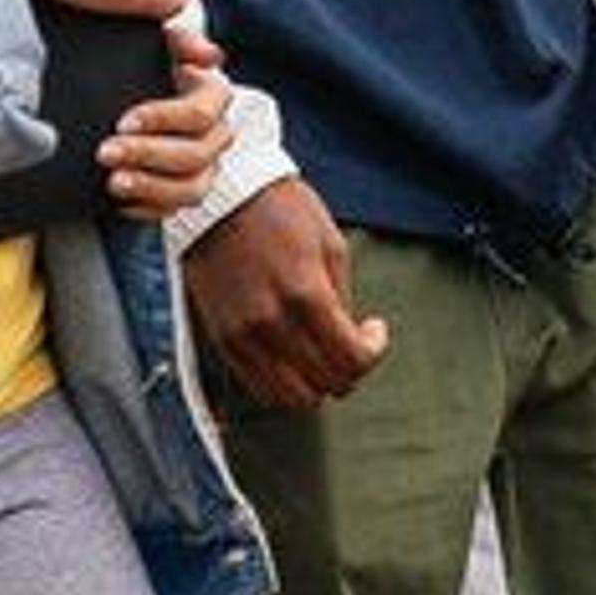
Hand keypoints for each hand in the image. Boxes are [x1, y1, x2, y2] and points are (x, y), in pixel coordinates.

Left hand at [99, 26, 230, 222]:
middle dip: (148, 155)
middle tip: (105, 152)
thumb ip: (179, 35)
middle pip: (196, 156)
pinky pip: (171, 212)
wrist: (122, 99)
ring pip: (192, 190)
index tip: (122, 121)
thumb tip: (209, 55)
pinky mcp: (180, 194)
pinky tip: (117, 201)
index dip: (164, 119)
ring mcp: (202, 169)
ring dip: (150, 187)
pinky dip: (145, 209)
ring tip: (113, 182)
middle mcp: (215, 135)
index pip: (201, 113)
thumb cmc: (141, 62)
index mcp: (212, 96)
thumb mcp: (157, 40)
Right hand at [182, 176, 388, 409]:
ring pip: (290, 397)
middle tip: (352, 344)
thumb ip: (343, 298)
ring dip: (316, 383)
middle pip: (325, 384)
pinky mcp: (223, 339)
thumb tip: (350, 337)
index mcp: (307, 295)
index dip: (373, 352)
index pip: (351, 360)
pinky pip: (258, 386)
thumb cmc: (282, 210)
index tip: (373, 331)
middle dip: (349, 370)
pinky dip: (284, 383)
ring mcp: (243, 336)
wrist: (222, 197)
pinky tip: (293, 355)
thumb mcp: (331, 244)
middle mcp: (273, 323)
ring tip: (322, 354)